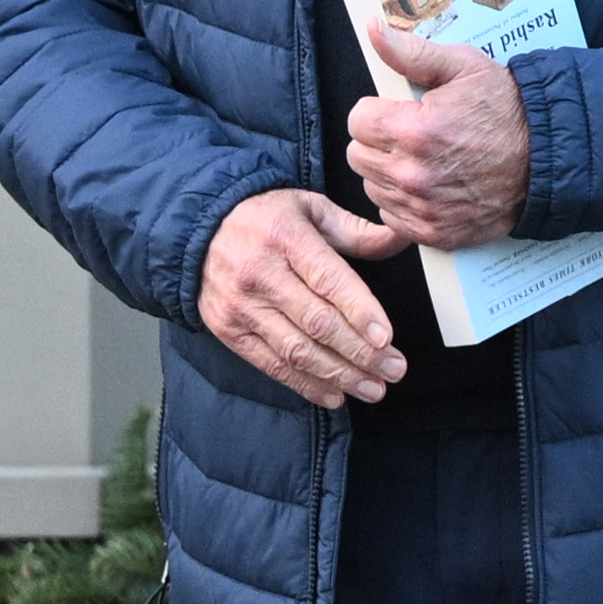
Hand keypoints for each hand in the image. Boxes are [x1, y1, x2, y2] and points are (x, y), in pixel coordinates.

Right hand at [199, 188, 407, 409]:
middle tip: (394, 369)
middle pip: (317, 322)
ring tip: (374, 388)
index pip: (327, 279)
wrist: (201, 229)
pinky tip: (335, 394)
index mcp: (286, 236)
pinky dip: (306, 385)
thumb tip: (401, 238)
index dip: (359, 311)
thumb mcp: (311, 209)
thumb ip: (356, 231)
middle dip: (361, 352)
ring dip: (340, 375)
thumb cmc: (267, 218)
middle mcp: (261, 273)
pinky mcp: (229, 331)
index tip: (386, 337)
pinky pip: (272, 365)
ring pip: (297, 351)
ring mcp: (242, 306)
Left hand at [346, 22, 530, 249]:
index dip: (376, 111)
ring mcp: (423, 209)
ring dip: (388, 172)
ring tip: (422, 159)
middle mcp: (412, 175)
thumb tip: (373, 28)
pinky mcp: (435, 233)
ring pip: (372, 187)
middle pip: (359, 156)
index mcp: (414, 131)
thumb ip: (410, 51)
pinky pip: (392, 218)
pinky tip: (428, 186)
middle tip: (409, 134)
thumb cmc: (507, 108)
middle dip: (379, 140)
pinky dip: (403, 203)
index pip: (358, 121)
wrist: (548, 158)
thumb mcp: (462, 67)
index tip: (397, 111)